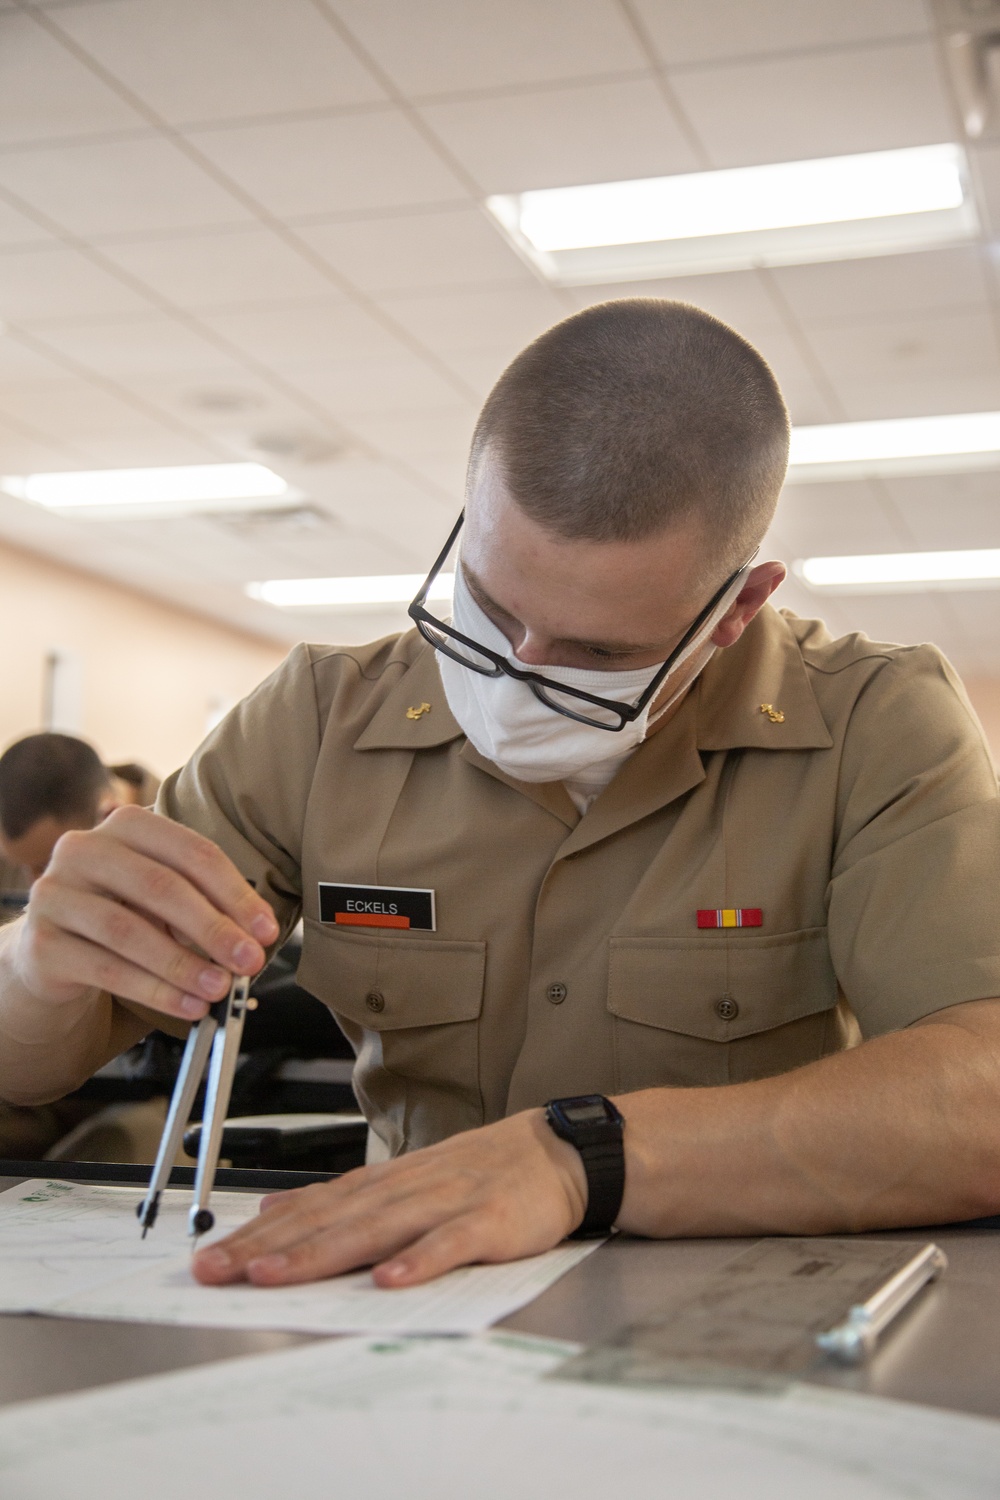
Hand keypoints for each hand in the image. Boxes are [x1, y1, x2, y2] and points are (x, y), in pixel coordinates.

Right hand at [12, 806, 278, 1021]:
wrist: (54, 947)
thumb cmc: (124, 912)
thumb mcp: (162, 896)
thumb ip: (204, 903)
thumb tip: (255, 937)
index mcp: (125, 824)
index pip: (192, 852)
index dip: (235, 893)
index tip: (266, 930)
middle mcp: (83, 849)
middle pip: (162, 887)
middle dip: (214, 929)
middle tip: (250, 960)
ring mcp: (55, 894)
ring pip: (130, 931)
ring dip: (184, 964)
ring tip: (220, 987)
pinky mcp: (41, 943)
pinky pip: (106, 969)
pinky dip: (155, 991)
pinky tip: (187, 1004)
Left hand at [192, 1109, 587, 1287]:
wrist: (557, 1152)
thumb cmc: (479, 1173)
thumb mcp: (405, 1177)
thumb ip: (343, 1197)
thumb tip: (274, 1208)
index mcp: (383, 1181)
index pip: (309, 1207)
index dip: (258, 1234)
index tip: (211, 1259)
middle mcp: (405, 1187)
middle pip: (329, 1219)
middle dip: (269, 1247)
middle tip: (218, 1271)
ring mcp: (445, 1201)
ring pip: (375, 1228)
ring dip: (322, 1252)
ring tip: (277, 1275)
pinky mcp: (488, 1221)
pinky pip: (450, 1243)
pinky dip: (420, 1260)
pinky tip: (390, 1282)